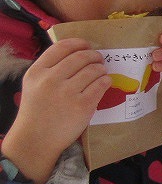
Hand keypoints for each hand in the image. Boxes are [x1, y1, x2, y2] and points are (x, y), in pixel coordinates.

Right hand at [1, 38, 109, 183]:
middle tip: (98, 59)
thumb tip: (78, 51)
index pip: (61, 47)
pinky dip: (106, 81)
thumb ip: (50, 68)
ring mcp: (67, 93)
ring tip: (101, 72)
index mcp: (37, 72)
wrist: (36, 140)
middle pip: (81, 57)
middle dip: (94, 56)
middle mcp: (50, 80)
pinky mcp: (82, 105)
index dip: (79, 43)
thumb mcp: (34, 85)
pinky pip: (101, 84)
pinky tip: (104, 83)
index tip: (86, 45)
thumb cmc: (38, 111)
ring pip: (94, 69)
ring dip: (101, 68)